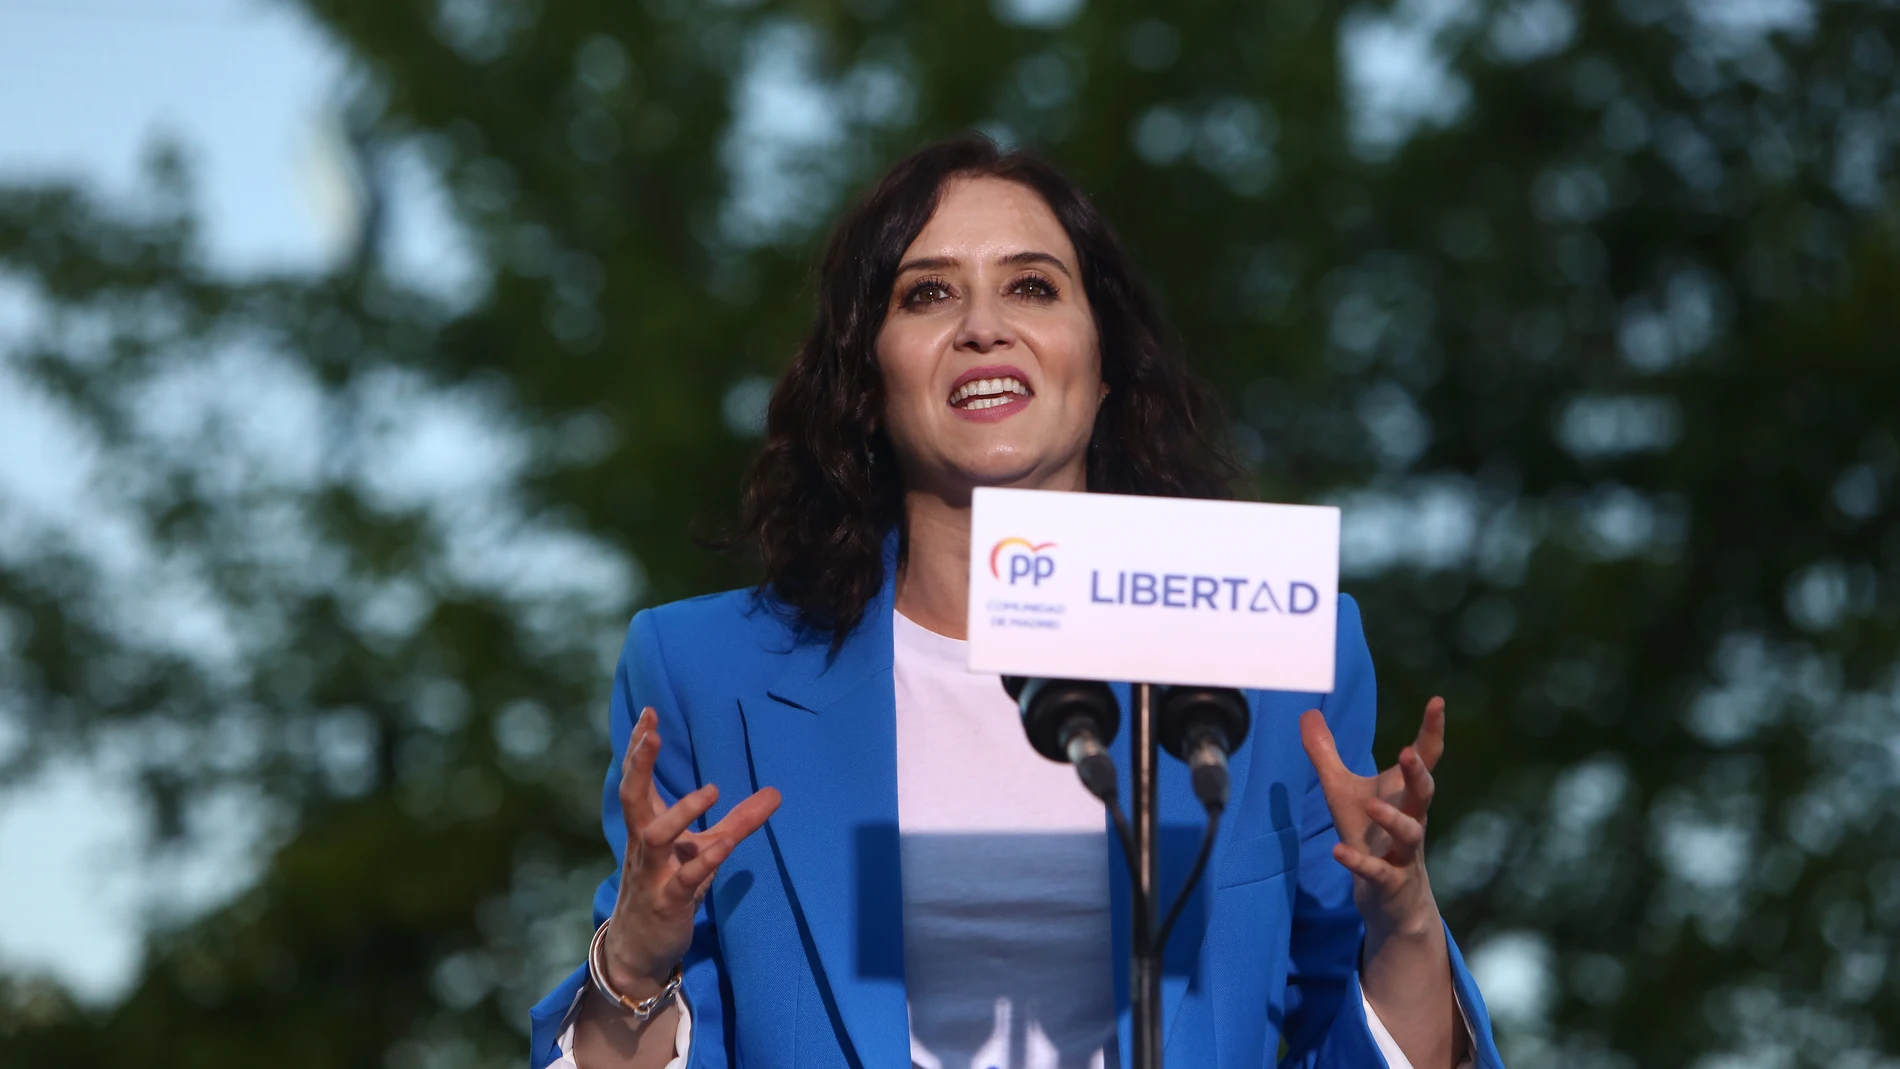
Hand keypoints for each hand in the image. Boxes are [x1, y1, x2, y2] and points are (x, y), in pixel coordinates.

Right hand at [602, 706, 780, 994]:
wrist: (641, 948)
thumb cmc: (671, 887)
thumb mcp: (708, 850)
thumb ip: (739, 822)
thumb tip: (776, 792)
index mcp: (647, 827)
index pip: (637, 780)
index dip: (639, 748)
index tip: (648, 714)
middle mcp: (643, 846)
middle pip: (632, 799)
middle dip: (639, 765)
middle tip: (650, 734)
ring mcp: (652, 874)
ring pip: (654, 838)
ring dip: (681, 812)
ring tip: (711, 790)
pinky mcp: (667, 903)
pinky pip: (682, 881)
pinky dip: (704, 863)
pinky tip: (723, 846)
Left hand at [1299, 696, 1445, 940]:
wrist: (1388, 899)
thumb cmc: (1368, 835)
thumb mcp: (1341, 790)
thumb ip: (1325, 754)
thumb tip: (1307, 712)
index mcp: (1404, 795)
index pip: (1424, 759)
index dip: (1432, 731)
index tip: (1437, 702)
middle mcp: (1411, 820)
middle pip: (1424, 795)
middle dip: (1418, 774)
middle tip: (1406, 753)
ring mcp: (1403, 854)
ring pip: (1410, 834)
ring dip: (1393, 819)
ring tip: (1372, 804)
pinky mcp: (1389, 882)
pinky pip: (1378, 872)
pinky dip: (1359, 863)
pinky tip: (1338, 852)